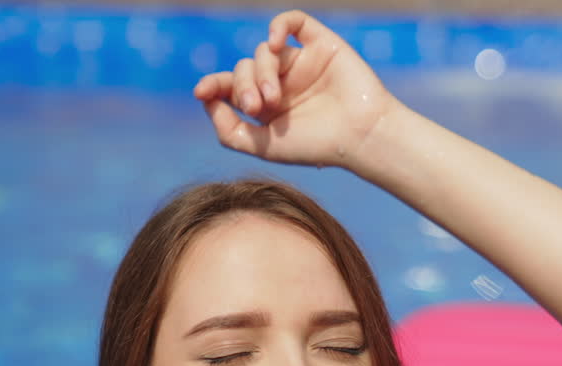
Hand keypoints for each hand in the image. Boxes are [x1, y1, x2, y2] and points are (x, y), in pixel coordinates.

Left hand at [193, 10, 399, 168]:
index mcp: (267, 108)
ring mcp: (301, 62)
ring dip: (262, 72)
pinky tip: (278, 45)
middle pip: (244, 68)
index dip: (212, 85)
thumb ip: (229, 130)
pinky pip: (293, 22)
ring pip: (264, 51)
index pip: (230, 87)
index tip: (201, 91)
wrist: (359, 136)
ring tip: (274, 97)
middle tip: (256, 106)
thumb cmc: (315, 146)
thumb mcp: (263, 146)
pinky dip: (279, 27)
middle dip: (243, 85)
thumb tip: (207, 100)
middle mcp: (282, 83)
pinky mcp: (321, 44)